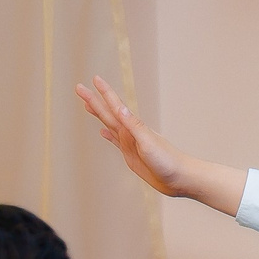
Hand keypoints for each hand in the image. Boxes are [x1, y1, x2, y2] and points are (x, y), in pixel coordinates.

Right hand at [74, 76, 242, 211]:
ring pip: (109, 124)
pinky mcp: (131, 155)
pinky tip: (103, 132)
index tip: (94, 79)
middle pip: (107, 113)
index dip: (104, 93)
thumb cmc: (167, 161)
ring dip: (99, 114)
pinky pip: (116, 141)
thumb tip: (120, 109)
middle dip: (93, 100)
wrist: (179, 179)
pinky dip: (109, 135)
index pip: (115, 106)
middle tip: (79, 87)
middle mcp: (130, 133)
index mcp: (133, 128)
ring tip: (88, 104)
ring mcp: (130, 143)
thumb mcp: (148, 143)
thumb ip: (134, 126)